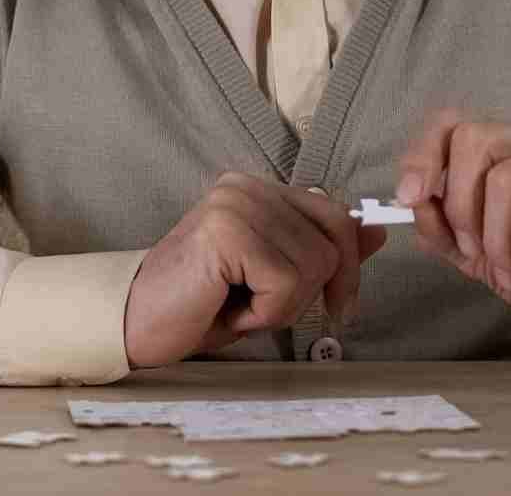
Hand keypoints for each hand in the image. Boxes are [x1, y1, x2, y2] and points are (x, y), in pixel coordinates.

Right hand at [124, 172, 387, 368]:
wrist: (134, 325)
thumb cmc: (200, 306)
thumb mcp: (272, 281)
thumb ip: (321, 251)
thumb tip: (376, 232)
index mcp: (258, 189)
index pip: (336, 215)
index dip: (347, 265)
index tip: (338, 305)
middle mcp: (247, 186)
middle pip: (335, 239)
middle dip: (315, 290)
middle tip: (270, 310)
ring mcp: (236, 204)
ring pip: (315, 264)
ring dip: (284, 305)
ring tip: (239, 305)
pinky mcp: (226, 231)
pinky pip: (286, 282)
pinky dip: (266, 312)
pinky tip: (228, 308)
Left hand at [394, 112, 510, 341]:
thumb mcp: (483, 258)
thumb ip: (445, 230)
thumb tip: (411, 199)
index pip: (453, 122)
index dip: (422, 155)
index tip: (408, 198)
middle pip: (474, 139)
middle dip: (460, 206)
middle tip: (474, 254)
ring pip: (506, 177)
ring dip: (496, 239)